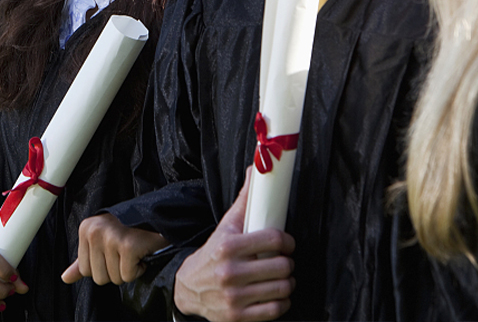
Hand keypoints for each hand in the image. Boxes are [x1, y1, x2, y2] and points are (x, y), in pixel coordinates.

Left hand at [61, 213, 167, 285]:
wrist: (156, 218)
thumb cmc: (128, 230)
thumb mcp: (101, 241)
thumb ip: (83, 260)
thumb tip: (65, 277)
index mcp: (86, 229)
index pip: (86, 270)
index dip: (104, 266)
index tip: (115, 250)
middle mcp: (95, 231)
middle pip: (99, 278)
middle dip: (116, 270)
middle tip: (125, 251)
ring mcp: (111, 237)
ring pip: (114, 278)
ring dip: (128, 269)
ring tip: (133, 250)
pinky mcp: (127, 246)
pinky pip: (128, 275)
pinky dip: (138, 269)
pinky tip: (141, 252)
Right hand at [173, 168, 294, 321]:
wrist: (189, 287)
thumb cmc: (213, 253)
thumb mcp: (225, 227)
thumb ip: (243, 201)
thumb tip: (254, 169)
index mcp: (228, 246)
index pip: (273, 240)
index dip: (287, 241)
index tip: (286, 242)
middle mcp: (230, 272)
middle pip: (282, 266)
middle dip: (287, 263)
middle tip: (282, 260)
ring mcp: (235, 297)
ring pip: (282, 289)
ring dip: (287, 283)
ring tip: (281, 277)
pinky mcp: (239, 317)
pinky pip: (275, 310)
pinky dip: (281, 302)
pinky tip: (275, 294)